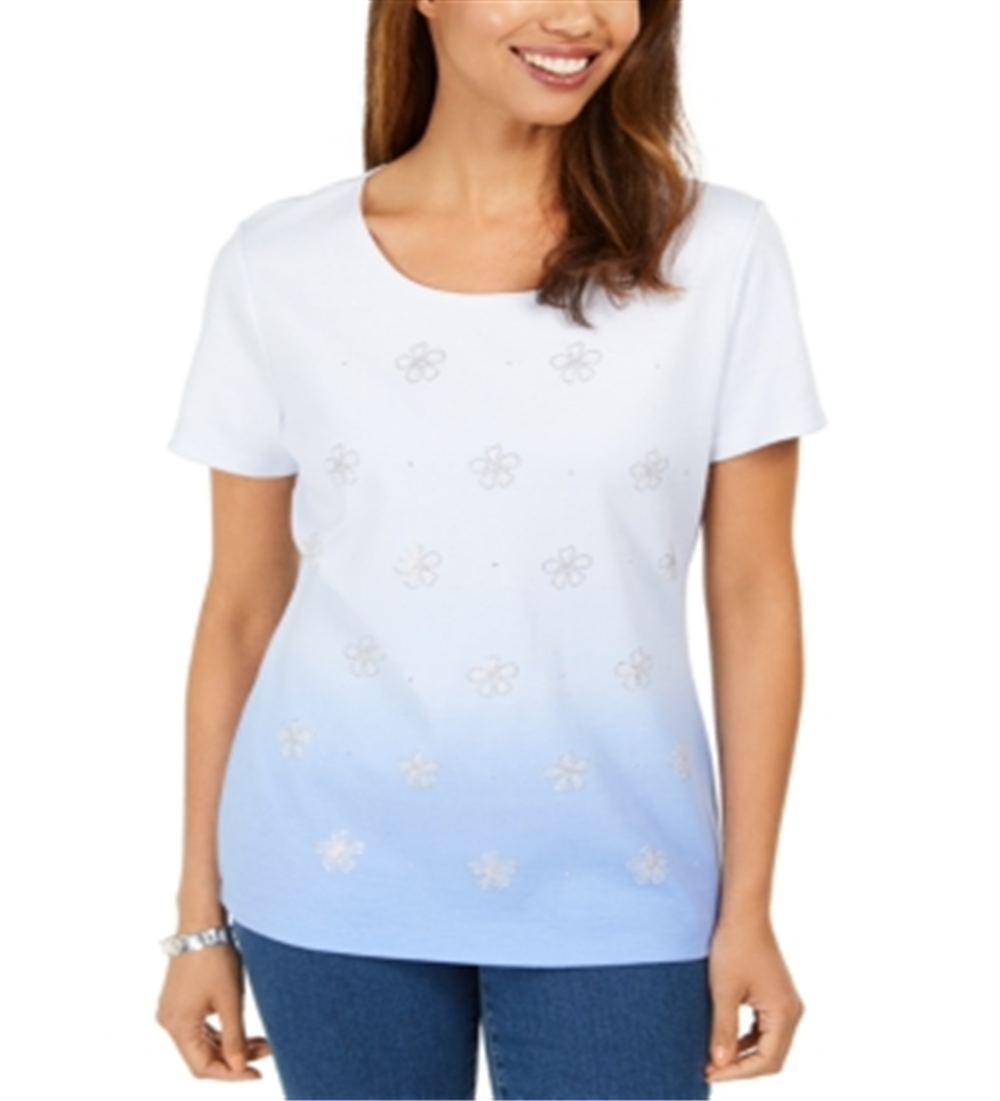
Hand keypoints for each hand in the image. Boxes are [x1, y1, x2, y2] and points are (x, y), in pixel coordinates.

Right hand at [156, 943, 271, 1080]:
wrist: (203, 922)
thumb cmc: (215, 958)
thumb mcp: (230, 1000)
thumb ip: (234, 1038)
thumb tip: (239, 1067)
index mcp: (177, 1026)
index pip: (202, 1067)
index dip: (230, 1074)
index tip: (256, 1074)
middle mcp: (170, 1021)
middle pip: (202, 1055)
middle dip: (235, 1058)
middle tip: (267, 1052)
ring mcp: (173, 1010)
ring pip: (203, 1041)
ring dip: (230, 1045)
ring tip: (262, 1042)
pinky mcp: (181, 999)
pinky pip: (200, 1026)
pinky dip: (222, 1031)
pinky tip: (243, 1031)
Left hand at [704, 916, 803, 1083]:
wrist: (743, 913)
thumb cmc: (734, 946)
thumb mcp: (724, 991)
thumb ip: (723, 1030)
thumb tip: (720, 1064)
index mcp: (784, 1012)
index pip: (767, 1060)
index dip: (738, 1072)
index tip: (710, 1073)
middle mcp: (792, 1011)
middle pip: (771, 1056)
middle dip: (741, 1066)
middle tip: (710, 1069)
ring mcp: (786, 1003)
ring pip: (769, 1044)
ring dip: (743, 1054)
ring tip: (714, 1058)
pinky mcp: (776, 995)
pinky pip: (765, 1028)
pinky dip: (748, 1038)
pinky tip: (726, 1039)